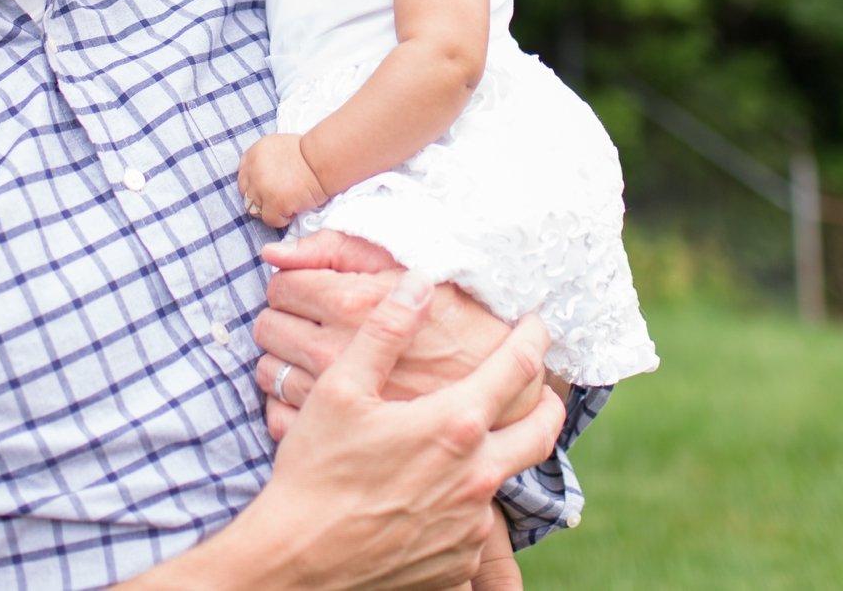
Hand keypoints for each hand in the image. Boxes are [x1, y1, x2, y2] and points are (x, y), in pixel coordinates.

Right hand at [145, 271, 562, 590]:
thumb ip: (384, 330)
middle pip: (542, 431)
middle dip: (548, 403)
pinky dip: (459, 509)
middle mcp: (476, 477)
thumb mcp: (340, 389)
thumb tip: (418, 281)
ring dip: (491, 459)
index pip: (517, 367)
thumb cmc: (314, 472)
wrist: (295, 563)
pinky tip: (426, 499)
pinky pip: (470, 528)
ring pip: (501, 482)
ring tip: (460, 448)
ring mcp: (469, 526)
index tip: (538, 321)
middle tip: (540, 388)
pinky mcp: (455, 565)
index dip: (533, 336)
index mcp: (455, 426)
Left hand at [237, 133, 328, 228]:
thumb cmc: (310, 155)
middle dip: (260, 199)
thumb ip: (265, 161)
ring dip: (270, 210)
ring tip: (288, 204)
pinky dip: (282, 219)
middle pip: (245, 194)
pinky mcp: (274, 202)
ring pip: (255, 210)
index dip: (254, 185)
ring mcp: (262, 187)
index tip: (266, 189)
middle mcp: (254, 169)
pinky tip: (294, 209)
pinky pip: (270, 220)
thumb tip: (261, 180)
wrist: (325, 160)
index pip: (242, 175)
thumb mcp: (279, 147)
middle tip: (279, 199)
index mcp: (255, 152)